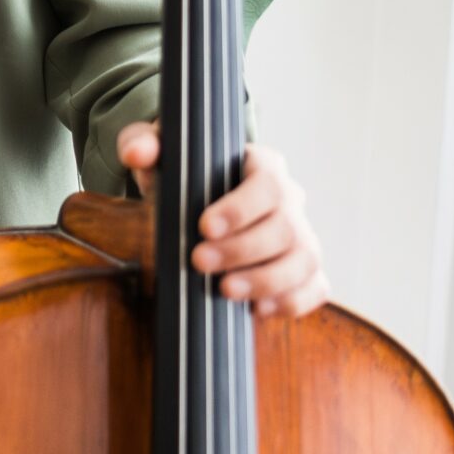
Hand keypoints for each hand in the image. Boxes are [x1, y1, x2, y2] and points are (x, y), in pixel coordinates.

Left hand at [116, 121, 330, 317]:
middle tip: (199, 261)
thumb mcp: (157, 152)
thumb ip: (143, 144)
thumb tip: (137, 154)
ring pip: (304, 260)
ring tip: (224, 290)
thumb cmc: (178, 170)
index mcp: (263, 165)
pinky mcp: (303, 268)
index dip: (241, 208)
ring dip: (266, 280)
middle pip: (285, 227)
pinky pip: (315, 287)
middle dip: (242, 250)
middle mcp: (290, 199)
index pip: (268, 183)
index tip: (204, 227)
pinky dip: (291, 301)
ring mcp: (301, 234)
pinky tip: (255, 309)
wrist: (190, 197)